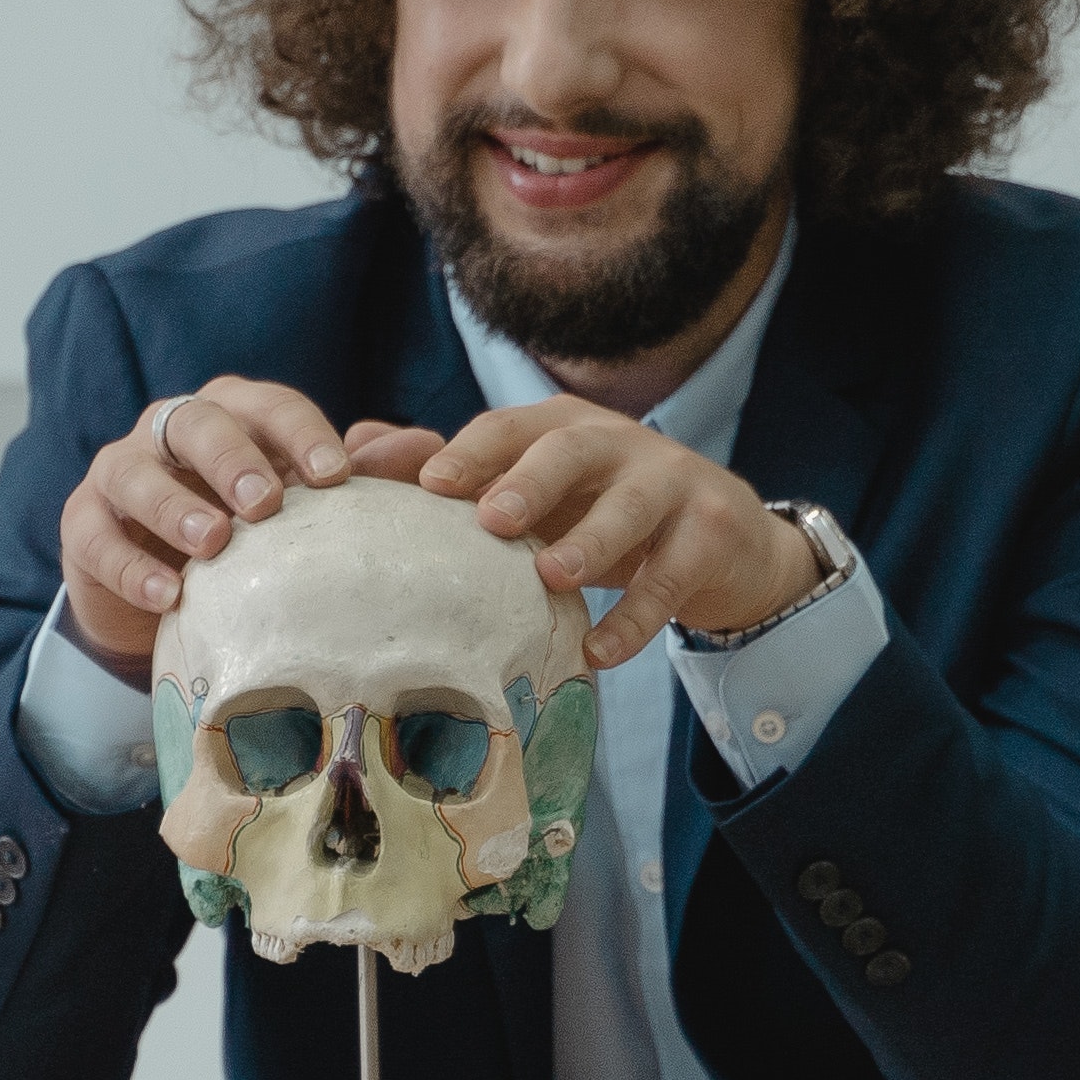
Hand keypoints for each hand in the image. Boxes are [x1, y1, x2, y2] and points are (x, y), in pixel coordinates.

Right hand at [54, 376, 443, 674]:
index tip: (336, 474)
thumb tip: (430, 447)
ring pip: (135, 469)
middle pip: (197, 422)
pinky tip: (167, 595)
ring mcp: (121, 472)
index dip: (301, 433)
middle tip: (266, 502)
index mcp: (235, 415)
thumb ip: (361, 475)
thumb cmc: (249, 538)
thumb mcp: (304, 510)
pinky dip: (129, 565)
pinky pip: (95, 536)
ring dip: (173, 505)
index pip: (268, 405)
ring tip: (212, 544)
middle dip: (233, 458)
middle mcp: (173, 431)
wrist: (166, 593)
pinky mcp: (82, 523)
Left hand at [412, 398, 829, 668]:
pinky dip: (637, 617)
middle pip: (573, 447)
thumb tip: (355, 446)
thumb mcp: (537, 493)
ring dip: (592, 539)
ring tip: (552, 579)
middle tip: (491, 519)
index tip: (428, 483)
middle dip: (531, 479)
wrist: (724, 541)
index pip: (511, 426)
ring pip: (634, 502)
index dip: (472, 451)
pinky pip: (673, 575)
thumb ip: (455, 472)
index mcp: (564, 427)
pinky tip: (601, 653)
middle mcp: (620, 442)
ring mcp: (673, 482)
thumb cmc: (604, 512)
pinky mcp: (712, 531)